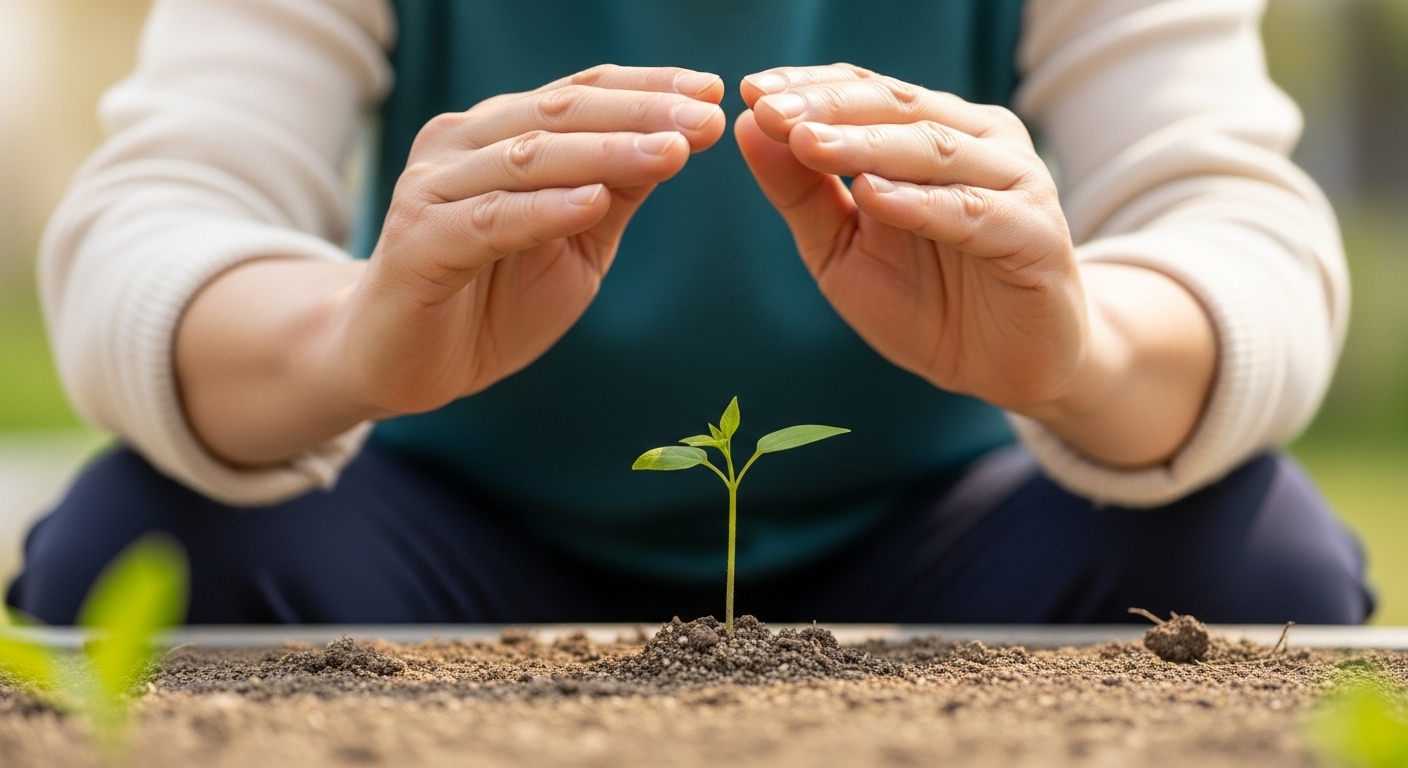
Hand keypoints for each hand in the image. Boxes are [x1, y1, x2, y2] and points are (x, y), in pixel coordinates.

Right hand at [177, 65, 725, 464]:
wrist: (404, 362)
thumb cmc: (492, 299)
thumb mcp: (576, 246)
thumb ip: (615, 195)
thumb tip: (680, 141)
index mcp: (501, 134)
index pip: (581, 93)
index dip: (647, 87)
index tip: (713, 91)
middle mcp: (463, 145)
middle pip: (560, 113)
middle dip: (641, 113)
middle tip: (705, 117)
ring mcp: (434, 189)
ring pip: (529, 158)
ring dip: (606, 153)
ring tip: (672, 152)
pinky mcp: (419, 242)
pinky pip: (489, 220)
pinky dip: (543, 210)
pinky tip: (595, 203)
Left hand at [735, 65, 1213, 466]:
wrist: (1008, 368)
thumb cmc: (926, 301)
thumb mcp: (842, 248)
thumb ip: (802, 192)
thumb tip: (751, 125)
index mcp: (933, 131)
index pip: (866, 91)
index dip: (810, 87)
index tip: (751, 90)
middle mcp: (979, 141)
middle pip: (896, 108)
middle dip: (828, 109)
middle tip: (771, 111)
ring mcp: (1013, 183)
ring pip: (933, 150)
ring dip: (866, 146)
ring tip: (807, 144)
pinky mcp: (1035, 234)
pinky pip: (971, 212)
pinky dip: (921, 202)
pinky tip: (874, 197)